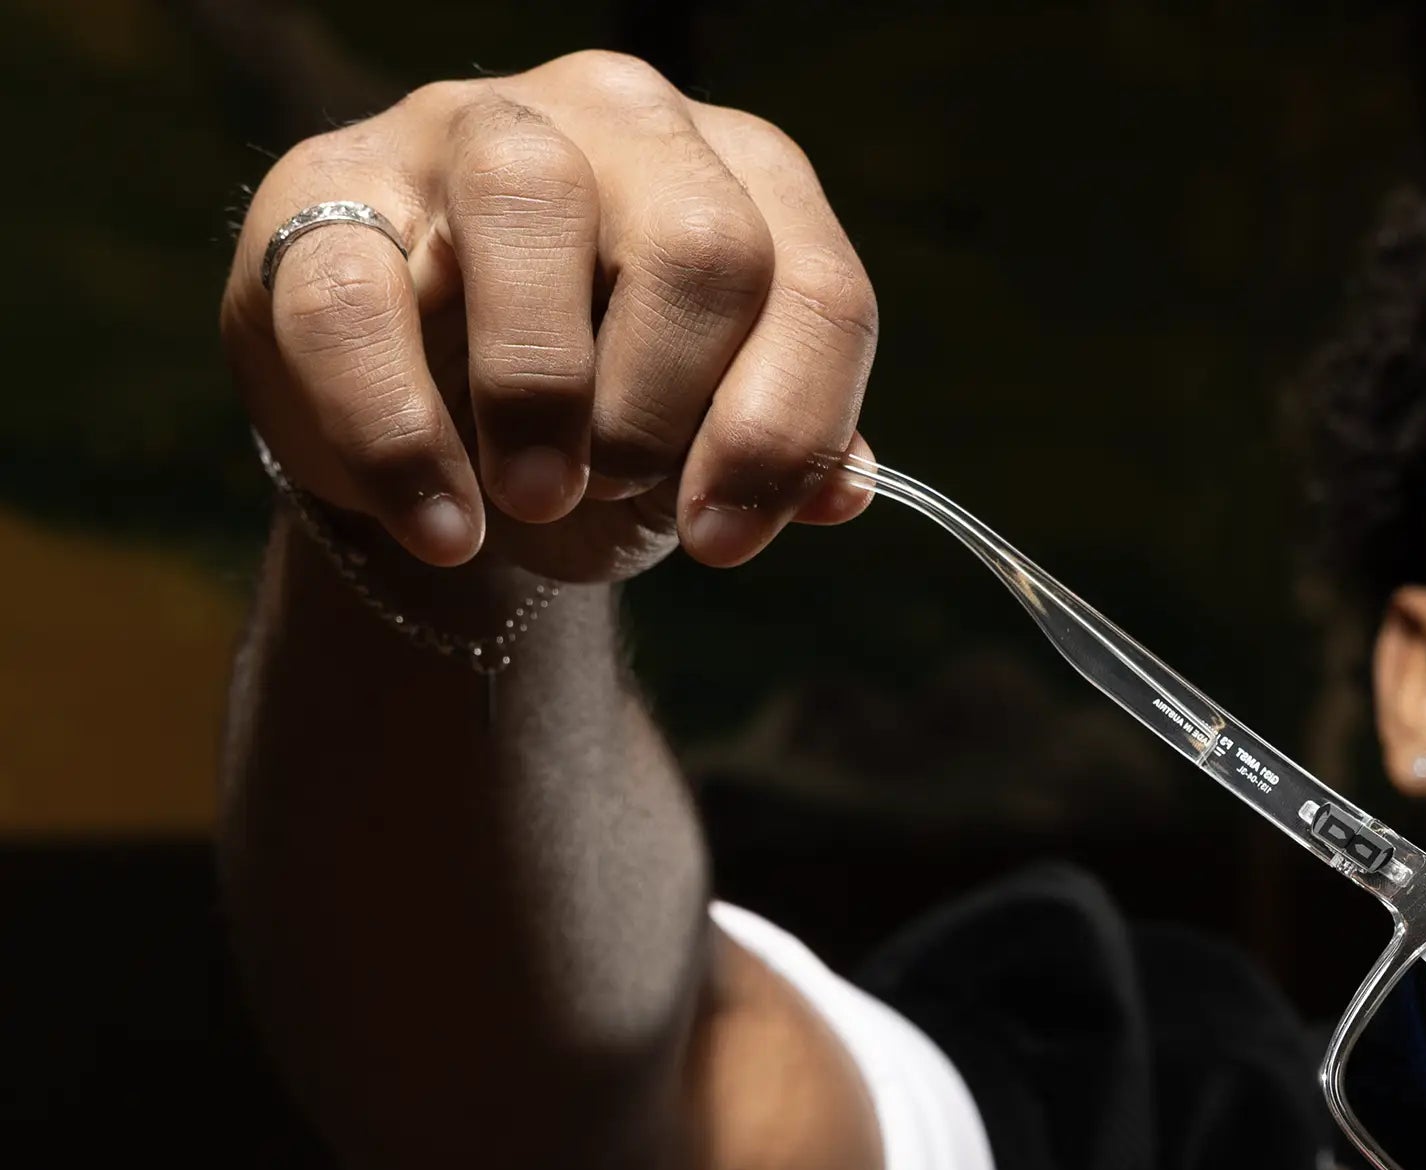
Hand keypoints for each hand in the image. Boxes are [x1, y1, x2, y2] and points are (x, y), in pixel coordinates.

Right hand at [219, 50, 876, 582]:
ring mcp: (469, 128)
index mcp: (742, 178)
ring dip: (542, 387)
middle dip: (665, 406)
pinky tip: (441, 527)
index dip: (783, 429)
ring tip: (531, 497)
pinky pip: (354, 296)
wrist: (426, 437)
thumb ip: (775, 453)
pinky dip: (402, 436)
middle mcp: (623, 120)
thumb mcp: (700, 445)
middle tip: (617, 493)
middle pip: (701, 241)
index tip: (724, 538)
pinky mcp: (325, 186)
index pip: (817, 288)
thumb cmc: (596, 423)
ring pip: (531, 202)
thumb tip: (844, 490)